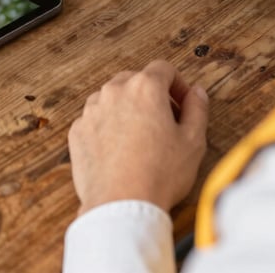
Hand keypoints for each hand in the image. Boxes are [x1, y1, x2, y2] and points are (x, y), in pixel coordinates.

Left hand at [68, 60, 207, 215]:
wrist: (121, 205)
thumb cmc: (159, 175)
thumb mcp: (193, 142)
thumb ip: (197, 109)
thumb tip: (197, 92)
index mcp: (144, 88)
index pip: (163, 68)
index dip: (178, 84)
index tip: (183, 103)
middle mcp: (114, 91)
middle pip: (135, 80)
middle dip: (152, 96)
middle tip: (165, 123)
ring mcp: (91, 109)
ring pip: (112, 98)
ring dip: (127, 110)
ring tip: (141, 140)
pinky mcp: (78, 130)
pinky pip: (95, 120)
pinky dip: (107, 128)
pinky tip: (119, 152)